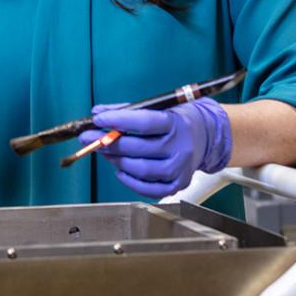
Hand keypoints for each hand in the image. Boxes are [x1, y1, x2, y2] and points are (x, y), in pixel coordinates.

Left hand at [79, 99, 231, 198]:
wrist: (206, 137)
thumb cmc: (176, 120)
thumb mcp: (157, 107)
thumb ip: (126, 110)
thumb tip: (97, 113)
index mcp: (175, 123)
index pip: (143, 122)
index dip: (118, 120)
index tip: (98, 119)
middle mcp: (179, 147)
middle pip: (138, 148)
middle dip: (108, 142)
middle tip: (88, 138)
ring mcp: (179, 169)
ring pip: (140, 169)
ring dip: (116, 160)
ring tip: (104, 151)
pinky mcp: (177, 185)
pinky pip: (147, 188)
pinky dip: (129, 179)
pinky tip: (120, 169)